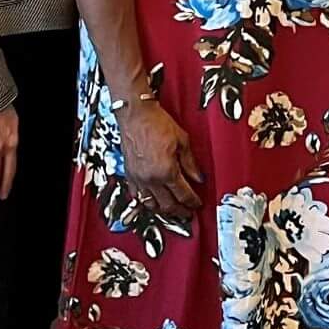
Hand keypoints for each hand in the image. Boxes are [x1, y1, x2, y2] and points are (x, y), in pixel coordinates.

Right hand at [119, 98, 201, 220]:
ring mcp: (138, 179)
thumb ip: (191, 163)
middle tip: (187, 213)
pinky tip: (153, 202)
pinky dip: (147, 202)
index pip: (183, 195)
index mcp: (167, 171)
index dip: (192, 202)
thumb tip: (199, 178)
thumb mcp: (182, 141)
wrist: (136, 115)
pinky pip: (137, 196)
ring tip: (172, 211)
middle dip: (180, 211)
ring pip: (151, 205)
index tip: (197, 204)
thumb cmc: (157, 123)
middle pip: (168, 205)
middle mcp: (151, 179)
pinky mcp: (129, 175)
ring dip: (163, 211)